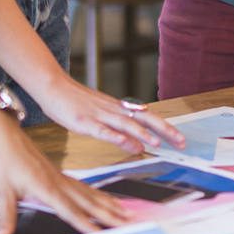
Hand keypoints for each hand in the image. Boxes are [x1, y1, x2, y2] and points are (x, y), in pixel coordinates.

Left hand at [0, 111, 128, 233]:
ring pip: (91, 194)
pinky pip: (85, 188)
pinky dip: (99, 196)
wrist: (4, 133)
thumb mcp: (1, 190)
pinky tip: (107, 200)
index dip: (87, 224)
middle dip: (111, 215)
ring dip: (111, 205)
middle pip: (90, 203)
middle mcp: (59, 183)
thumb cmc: (3, 158)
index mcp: (46, 187)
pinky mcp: (60, 175)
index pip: (71, 211)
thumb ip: (6, 217)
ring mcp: (62, 178)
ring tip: (128, 213)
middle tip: (131, 223)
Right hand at [28, 72, 186, 154]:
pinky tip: (125, 143)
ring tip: (158, 143)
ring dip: (143, 134)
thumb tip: (141, 147)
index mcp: (119, 109)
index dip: (166, 128)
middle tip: (181, 142)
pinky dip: (115, 137)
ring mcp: (100, 115)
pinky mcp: (85, 121)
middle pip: (144, 119)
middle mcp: (114, 110)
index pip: (148, 118)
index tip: (181, 139)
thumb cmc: (75, 102)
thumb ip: (122, 133)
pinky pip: (102, 130)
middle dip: (165, 130)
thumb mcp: (102, 118)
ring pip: (126, 124)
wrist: (52, 86)